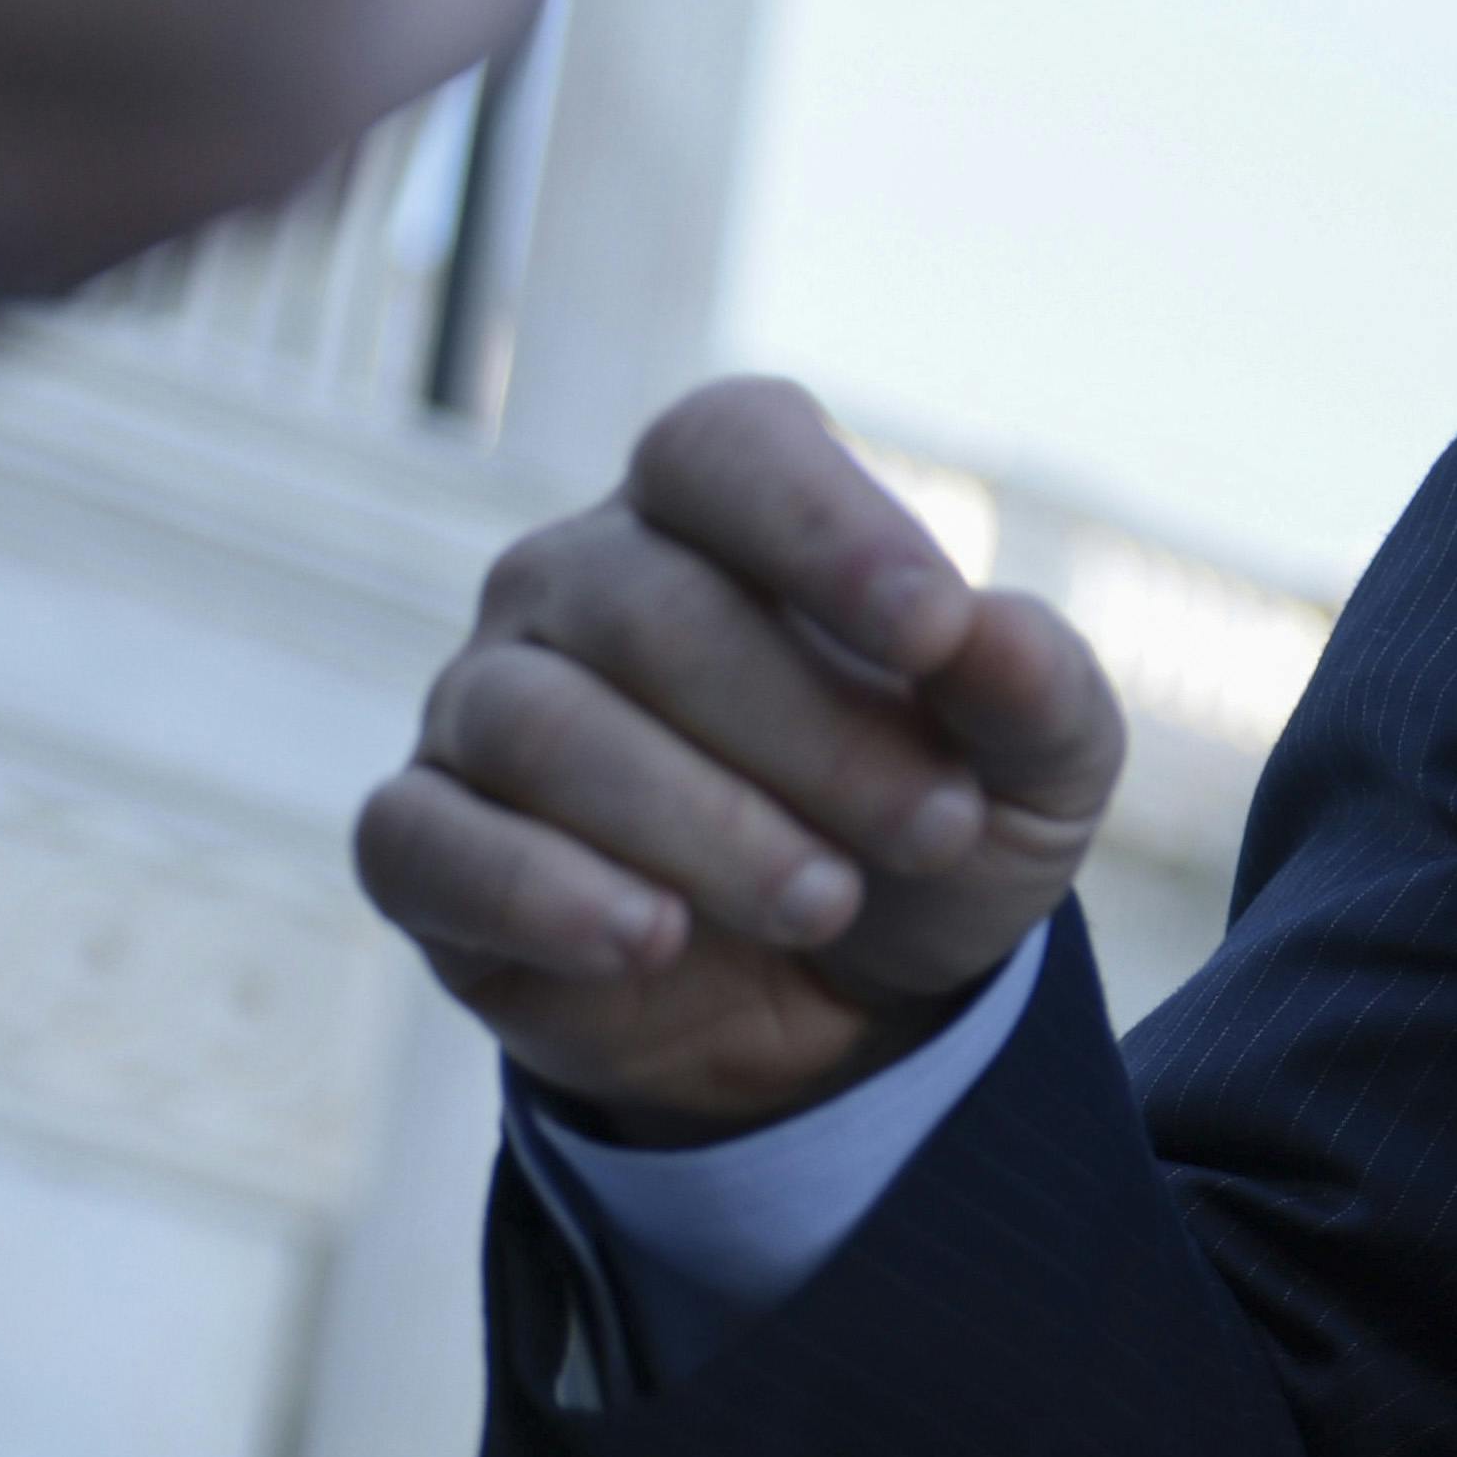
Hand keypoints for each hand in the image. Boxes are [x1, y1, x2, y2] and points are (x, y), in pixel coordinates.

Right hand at [355, 378, 1127, 1140]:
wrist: (843, 1008)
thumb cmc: (925, 829)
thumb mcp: (1032, 773)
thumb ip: (1033, 689)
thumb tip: (988, 633)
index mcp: (718, 511)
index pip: (727, 449)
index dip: (825, 527)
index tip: (936, 631)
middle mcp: (578, 580)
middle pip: (654, 610)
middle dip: (814, 734)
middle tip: (935, 830)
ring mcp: (482, 703)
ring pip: (544, 725)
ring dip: (704, 826)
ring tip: (824, 903)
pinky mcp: (423, 841)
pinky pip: (430, 838)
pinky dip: (545, 894)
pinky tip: (651, 939)